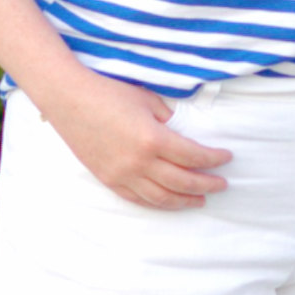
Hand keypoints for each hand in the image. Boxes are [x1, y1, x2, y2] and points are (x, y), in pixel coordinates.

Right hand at [44, 71, 231, 210]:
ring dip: (184, 200)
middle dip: (206, 184)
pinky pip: (138, 199)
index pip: (193, 157)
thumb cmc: (108, 92)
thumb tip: (179, 131)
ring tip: (200, 199)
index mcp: (153, 139)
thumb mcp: (146, 99)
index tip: (226, 158)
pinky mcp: (109, 179)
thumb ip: (167, 117)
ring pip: (161, 197)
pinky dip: (157, 202)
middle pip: (182, 182)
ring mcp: (123, 174)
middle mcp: (139, 163)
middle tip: (222, 185)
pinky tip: (169, 201)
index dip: (213, 159)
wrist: (68, 99)